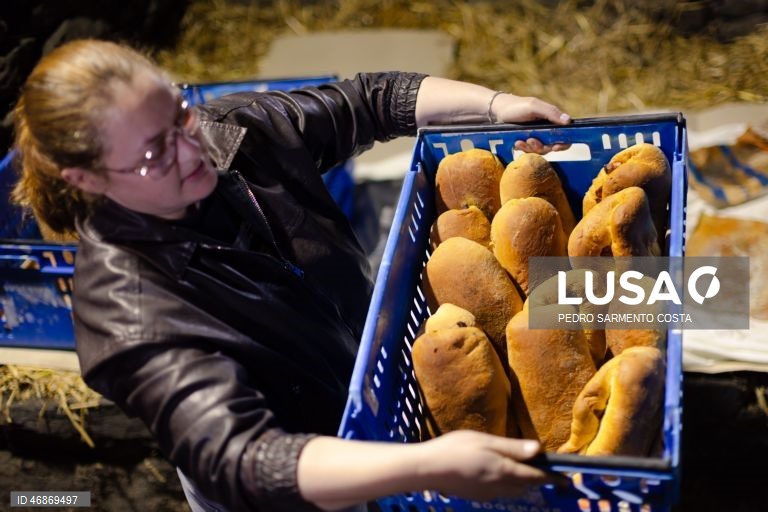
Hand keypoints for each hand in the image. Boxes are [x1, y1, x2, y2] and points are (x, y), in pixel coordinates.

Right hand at [416, 430, 565, 500]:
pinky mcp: (477, 497)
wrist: (427, 470)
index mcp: (504, 471)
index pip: (536, 477)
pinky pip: (499, 493)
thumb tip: (539, 450)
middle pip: (526, 486)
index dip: (553, 477)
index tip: (566, 478)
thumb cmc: (455, 448)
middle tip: (544, 469)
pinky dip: (506, 485)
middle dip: (537, 479)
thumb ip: (513, 447)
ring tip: (522, 471)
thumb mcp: (485, 441)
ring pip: (513, 491)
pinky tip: (497, 475)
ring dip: (522, 483)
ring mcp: (487, 494)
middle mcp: (500, 487)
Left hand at [491, 93, 571, 153]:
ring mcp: (537, 137)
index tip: (555, 147)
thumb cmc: (517, 106)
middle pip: (552, 146)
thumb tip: (568, 121)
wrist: (498, 111)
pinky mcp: (527, 143)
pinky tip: (517, 143)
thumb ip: (550, 113)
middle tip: (531, 141)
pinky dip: (523, 148)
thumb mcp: (534, 107)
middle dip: (542, 146)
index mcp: (552, 120)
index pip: (565, 135)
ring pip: (540, 150)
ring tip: (520, 141)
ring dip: (531, 148)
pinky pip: (529, 151)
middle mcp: (547, 130)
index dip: (563, 143)